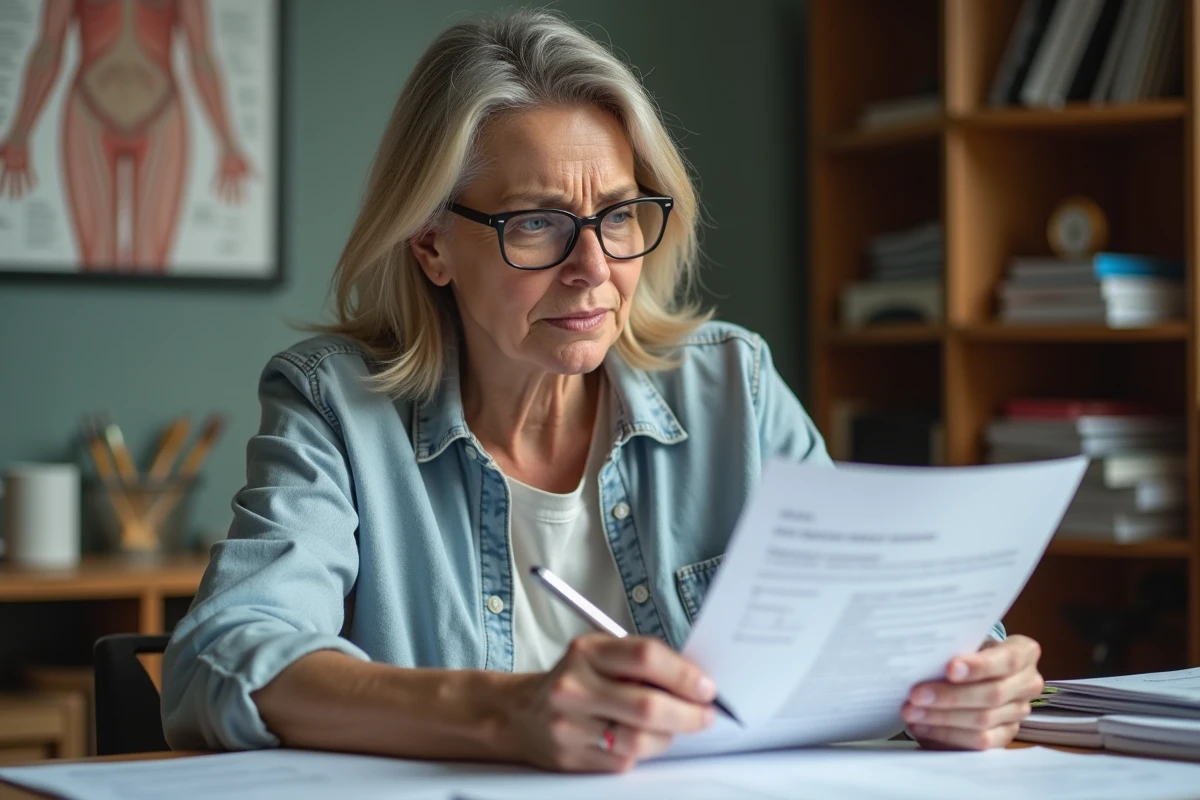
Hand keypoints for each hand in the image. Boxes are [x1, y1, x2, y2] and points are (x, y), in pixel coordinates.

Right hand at [0, 138, 34, 198]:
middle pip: (13, 182)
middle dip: (12, 191)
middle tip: (13, 199)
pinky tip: (33, 187)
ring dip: (21, 188)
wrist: (18, 138)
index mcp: (6, 166)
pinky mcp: (27, 164)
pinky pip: (30, 173)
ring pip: (21, 180)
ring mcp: (21, 166)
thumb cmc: (7, 143)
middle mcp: (13, 168)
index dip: (2, 186)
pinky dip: (32, 179)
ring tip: (21, 196)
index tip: (1, 194)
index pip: (3, 179)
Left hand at [213, 148, 251, 203]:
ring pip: (224, 186)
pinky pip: (216, 179)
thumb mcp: (248, 163)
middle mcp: (233, 177)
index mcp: (240, 176)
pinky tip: (212, 192)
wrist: (229, 146)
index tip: (242, 204)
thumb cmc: (240, 154)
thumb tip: (260, 181)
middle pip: (233, 190)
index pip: (242, 189)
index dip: (242, 196)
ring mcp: (226, 174)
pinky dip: (214, 185)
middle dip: (232, 198)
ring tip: (222, 201)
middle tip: (231, 206)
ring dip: (223, 194)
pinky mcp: (220, 170)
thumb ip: (254, 172)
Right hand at [505, 634, 716, 771]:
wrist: (522, 714)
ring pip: (640, 740)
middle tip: (705, 715)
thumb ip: (642, 662)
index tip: (706, 687)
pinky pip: (625, 761)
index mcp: (587, 651)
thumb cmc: (574, 679)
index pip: (646, 657)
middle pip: (647, 706)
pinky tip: (639, 739)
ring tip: (671, 727)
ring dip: (667, 736)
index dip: (684, 675)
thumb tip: (695, 681)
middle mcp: (575, 686)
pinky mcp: (573, 757)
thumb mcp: (600, 654)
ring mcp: (571, 725)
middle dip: (688, 714)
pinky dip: (642, 752)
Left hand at [903, 635, 1043, 749]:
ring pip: (983, 719)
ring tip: (912, 712)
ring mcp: (1019, 712)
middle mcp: (1028, 683)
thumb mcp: (966, 641)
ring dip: (942, 717)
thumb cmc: (967, 651)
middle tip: (916, 695)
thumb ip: (956, 648)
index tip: (949, 669)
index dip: (980, 666)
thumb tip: (923, 658)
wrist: (975, 672)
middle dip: (950, 696)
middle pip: (993, 694)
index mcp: (1024, 652)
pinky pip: (979, 741)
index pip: (1009, 660)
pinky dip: (947, 734)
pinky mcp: (1007, 736)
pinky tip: (923, 726)